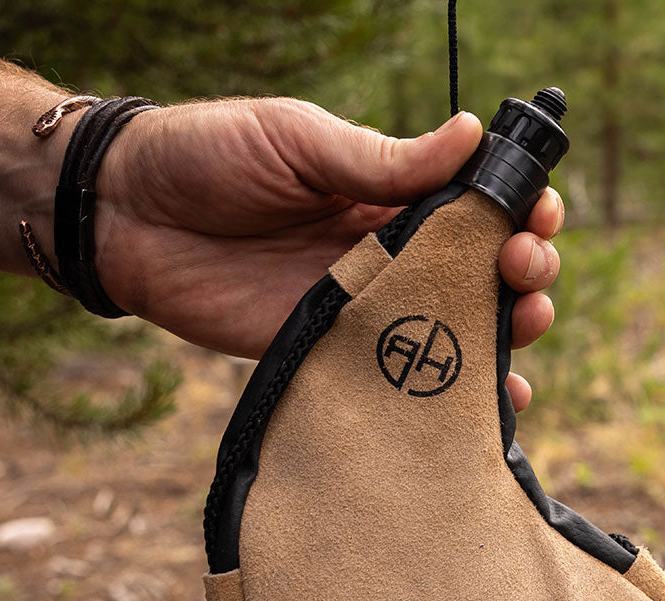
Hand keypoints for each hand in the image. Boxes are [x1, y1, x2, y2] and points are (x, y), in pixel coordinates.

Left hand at [94, 99, 563, 411]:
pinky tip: (499, 401)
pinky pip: (404, 378)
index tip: (535, 216)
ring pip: (459, 327)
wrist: (129, 219)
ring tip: (524, 324)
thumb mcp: (301, 142)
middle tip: (521, 270)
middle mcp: (391, 255)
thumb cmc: (211, 158)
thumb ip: (384, 159)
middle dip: (525, 270)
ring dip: (509, 329)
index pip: (477, 206)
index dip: (520, 210)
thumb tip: (472, 135)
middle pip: (484, 271)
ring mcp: (368, 309)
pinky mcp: (336, 355)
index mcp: (390, 195)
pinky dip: (456, 394)